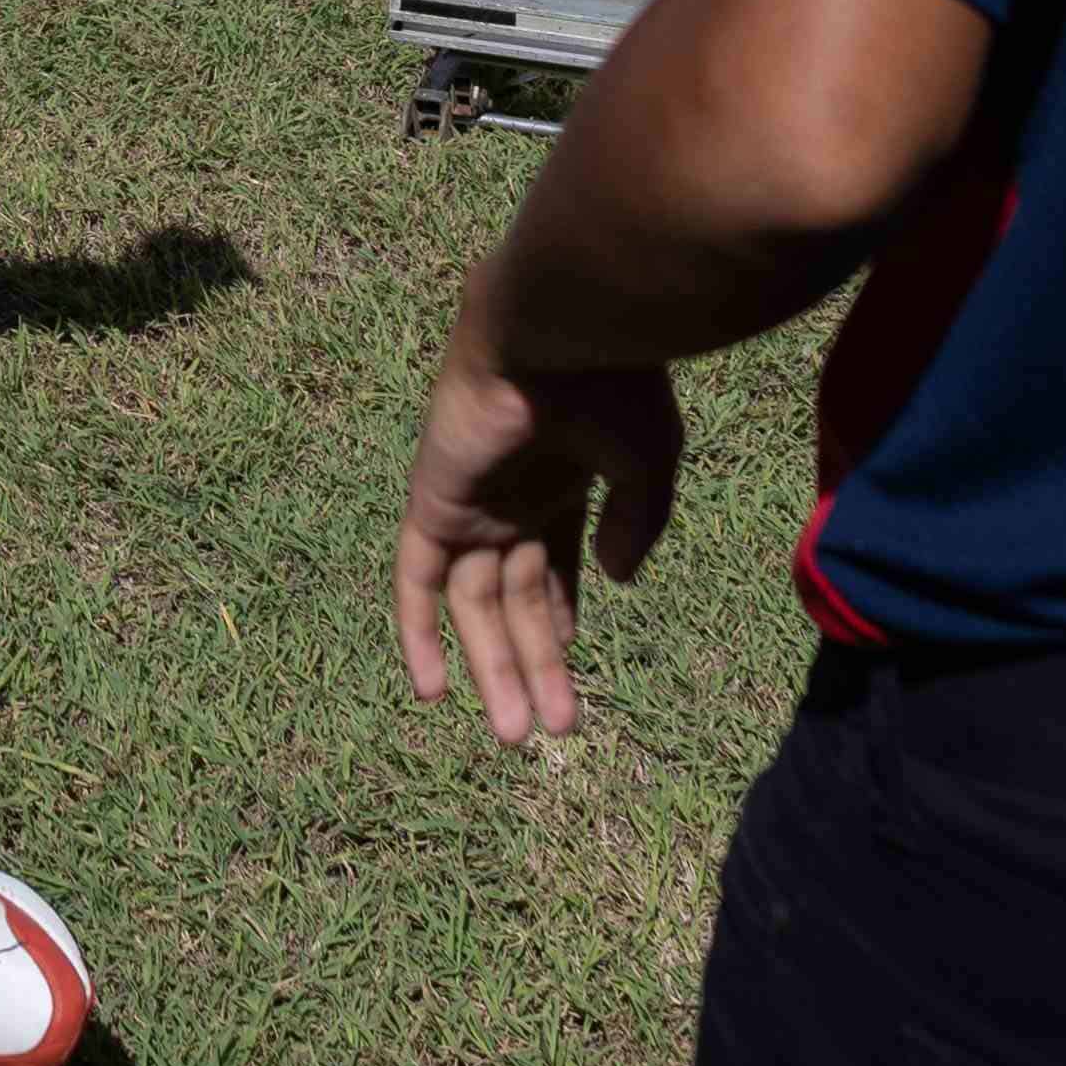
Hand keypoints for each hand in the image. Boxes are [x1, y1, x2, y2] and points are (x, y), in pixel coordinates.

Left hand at [394, 318, 681, 745]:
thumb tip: (614, 582)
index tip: (570, 677)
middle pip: (514, 599)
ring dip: (493, 668)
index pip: (553, 569)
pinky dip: (418, 633)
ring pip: (474, 604)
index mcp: (562, 481)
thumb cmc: (614, 386)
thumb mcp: (649, 463)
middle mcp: (512, 497)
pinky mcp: (433, 503)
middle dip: (533, 665)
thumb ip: (637, 523)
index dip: (558, 623)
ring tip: (517, 735)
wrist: (558, 330)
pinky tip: (431, 690)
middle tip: (552, 730)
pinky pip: (416, 580)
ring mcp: (471, 502)